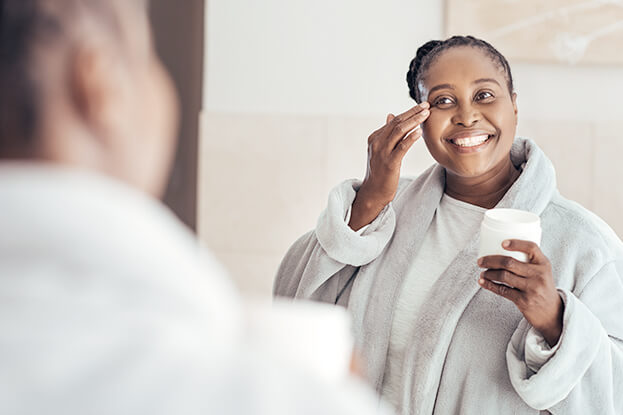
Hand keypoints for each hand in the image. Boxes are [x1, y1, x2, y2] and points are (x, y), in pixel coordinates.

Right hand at [349, 102, 429, 230]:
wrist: (373, 192)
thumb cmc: (379, 171)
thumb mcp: (381, 150)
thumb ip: (386, 133)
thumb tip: (390, 115)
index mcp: (375, 137)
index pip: (393, 121)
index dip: (408, 112)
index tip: (421, 106)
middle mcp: (377, 142)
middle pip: (397, 122)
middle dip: (413, 112)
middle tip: (426, 105)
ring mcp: (382, 153)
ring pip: (399, 131)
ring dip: (414, 121)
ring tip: (426, 114)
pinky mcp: (389, 163)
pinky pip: (401, 147)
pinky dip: (410, 138)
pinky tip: (419, 132)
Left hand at [477, 239, 563, 346]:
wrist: (552, 313)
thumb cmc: (542, 288)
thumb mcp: (542, 272)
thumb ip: (528, 262)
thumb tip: (500, 250)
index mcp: (543, 264)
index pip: (531, 248)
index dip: (516, 243)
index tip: (502, 243)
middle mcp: (538, 275)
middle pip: (509, 262)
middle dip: (491, 260)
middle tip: (480, 261)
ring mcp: (531, 289)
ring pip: (503, 276)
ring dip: (488, 273)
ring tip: (482, 272)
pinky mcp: (524, 301)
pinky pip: (502, 290)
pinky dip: (490, 285)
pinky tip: (483, 282)